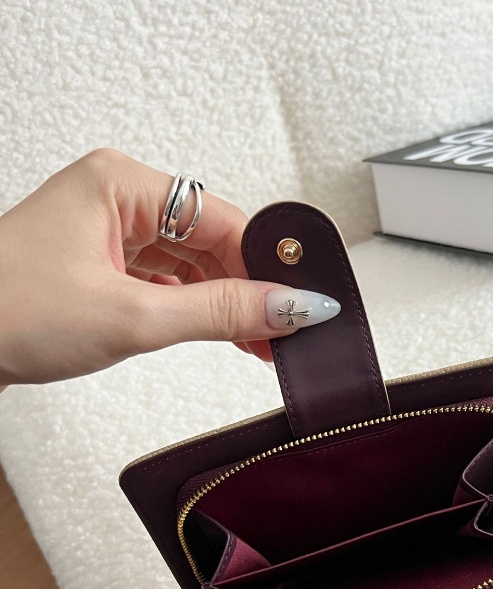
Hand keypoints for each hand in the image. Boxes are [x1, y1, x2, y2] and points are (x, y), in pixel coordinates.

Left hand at [0, 148, 339, 385]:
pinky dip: (192, 310)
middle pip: (210, 240)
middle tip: (287, 334)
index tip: (305, 303)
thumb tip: (292, 306)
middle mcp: (117, 198)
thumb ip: (220, 312)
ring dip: (223, 304)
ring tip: (261, 343)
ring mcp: (106, 232)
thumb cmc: (9, 313)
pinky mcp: (99, 264)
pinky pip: (164, 281)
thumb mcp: (132, 317)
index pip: (222, 220)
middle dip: (248, 290)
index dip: (267, 266)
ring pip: (190, 264)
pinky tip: (218, 334)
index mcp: (122, 183)